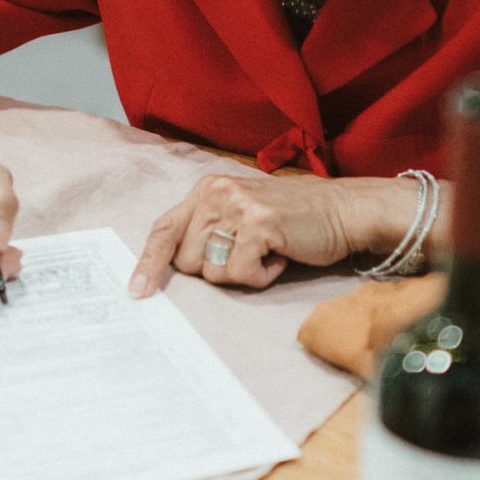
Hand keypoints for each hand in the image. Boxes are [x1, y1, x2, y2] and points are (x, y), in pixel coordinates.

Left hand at [130, 173, 419, 295]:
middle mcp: (216, 192)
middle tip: (248, 254)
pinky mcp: (258, 224)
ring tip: (266, 252)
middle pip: (186, 260)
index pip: (164, 228)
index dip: (148, 262)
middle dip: (215, 270)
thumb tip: (173, 267)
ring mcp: (236, 206)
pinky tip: (279, 256)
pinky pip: (241, 274)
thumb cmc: (293, 221)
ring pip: (212, 271)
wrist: (343, 210)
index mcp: (206, 189)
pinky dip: (262, 276)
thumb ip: (209, 230)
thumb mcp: (242, 215)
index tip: (136, 290)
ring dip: (241, 274)